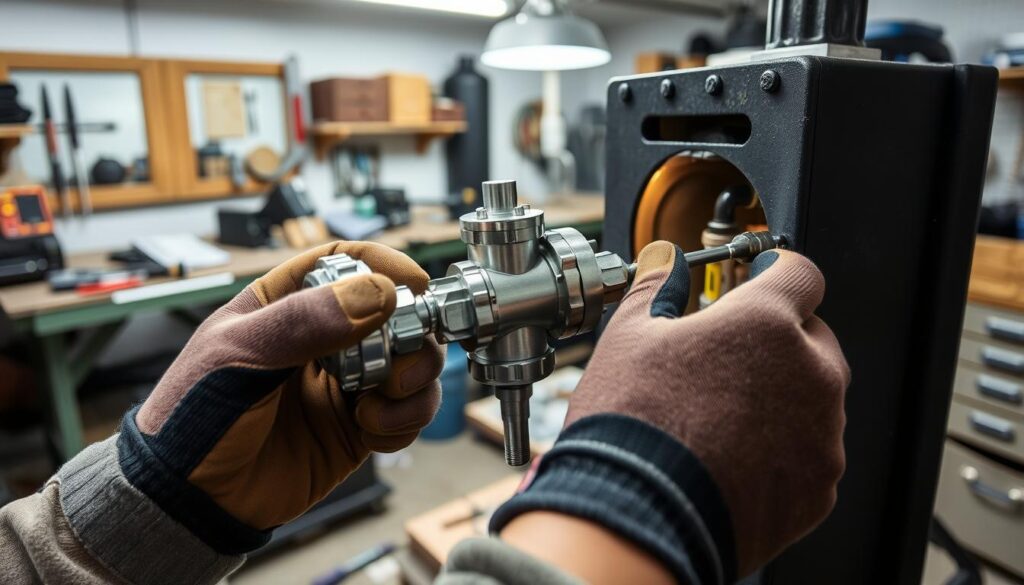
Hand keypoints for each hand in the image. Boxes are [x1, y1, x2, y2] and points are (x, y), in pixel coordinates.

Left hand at [123, 241, 443, 550]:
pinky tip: (372, 432)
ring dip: (415, 383)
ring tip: (378, 406)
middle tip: (402, 364)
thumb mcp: (240, 358)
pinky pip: (406, 415)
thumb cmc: (192, 418)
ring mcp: (344, 385)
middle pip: (396, 315)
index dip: (383, 266)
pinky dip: (406, 422)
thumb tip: (375, 293)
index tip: (413, 284)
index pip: (343, 264)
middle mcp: (323, 341)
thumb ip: (304, 322)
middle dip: (413, 336)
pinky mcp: (358, 429)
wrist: (188, 502)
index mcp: (285, 305)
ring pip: (412, 365)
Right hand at [564, 241, 849, 576]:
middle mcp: (811, 374)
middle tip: (728, 358)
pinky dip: (783, 451)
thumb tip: (664, 261)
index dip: (777, 272)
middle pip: (813, 337)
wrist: (639, 515)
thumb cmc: (634, 425)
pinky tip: (734, 457)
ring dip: (783, 397)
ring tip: (723, 418)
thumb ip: (656, 288)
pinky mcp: (818, 487)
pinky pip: (810, 454)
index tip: (760, 281)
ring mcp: (821, 435)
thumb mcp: (629, 337)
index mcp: (767, 324)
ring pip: (815, 399)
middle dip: (779, 339)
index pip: (800, 274)